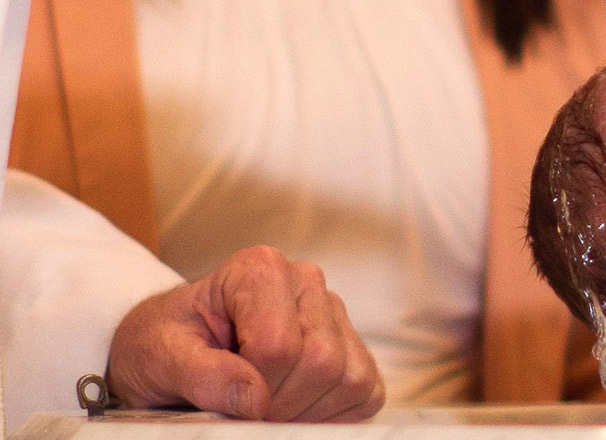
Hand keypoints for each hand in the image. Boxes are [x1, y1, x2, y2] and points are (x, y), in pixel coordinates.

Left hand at [105, 246, 383, 421]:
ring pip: (350, 379)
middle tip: (241, 410)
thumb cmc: (165, 344)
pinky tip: (293, 407)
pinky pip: (367, 391)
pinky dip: (332, 415)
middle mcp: (307, 282)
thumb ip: (201, 374)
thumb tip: (251, 398)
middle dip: (278, 404)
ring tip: (264, 406)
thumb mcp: (160, 356)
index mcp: (260, 270)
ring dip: (304, 412)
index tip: (219, 398)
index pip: (279, 345)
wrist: (173, 348)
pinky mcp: (354, 348)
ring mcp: (335, 314)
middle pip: (321, 362)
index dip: (250, 389)